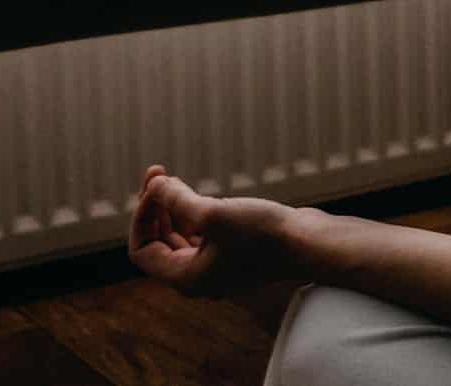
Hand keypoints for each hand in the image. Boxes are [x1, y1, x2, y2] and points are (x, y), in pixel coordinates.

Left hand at [127, 164, 299, 296]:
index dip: (141, 216)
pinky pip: (203, 235)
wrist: (309, 243)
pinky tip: (202, 196)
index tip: (153, 186)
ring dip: (173, 209)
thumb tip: (155, 185)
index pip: (142, 249)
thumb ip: (178, 200)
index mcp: (185, 277)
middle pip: (160, 243)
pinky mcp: (236, 254)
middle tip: (158, 173)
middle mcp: (198, 277)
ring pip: (181, 238)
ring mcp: (218, 267)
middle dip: (155, 208)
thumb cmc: (263, 234)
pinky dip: (194, 214)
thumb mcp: (214, 213)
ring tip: (175, 181)